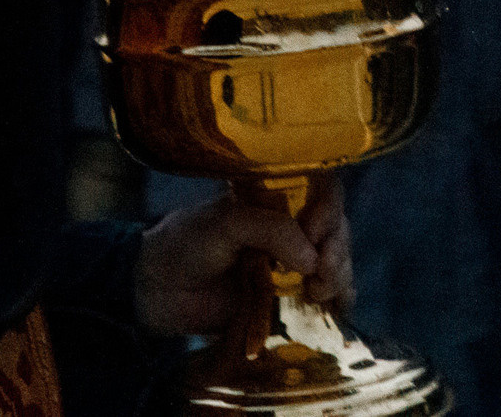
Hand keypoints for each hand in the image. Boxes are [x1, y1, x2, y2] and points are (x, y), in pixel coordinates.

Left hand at [131, 185, 352, 336]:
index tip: (315, 231)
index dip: (329, 209)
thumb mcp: (228, 222)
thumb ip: (271, 230)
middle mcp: (292, 228)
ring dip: (338, 276)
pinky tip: (336, 308)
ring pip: (338, 263)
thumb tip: (312, 258)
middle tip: (320, 270)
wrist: (159, 290)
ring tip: (317, 291)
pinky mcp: (290, 300)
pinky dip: (341, 302)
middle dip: (336, 249)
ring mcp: (293, 265)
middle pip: (337, 230)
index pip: (324, 192)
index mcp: (279, 198)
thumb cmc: (188, 242)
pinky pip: (329, 298)